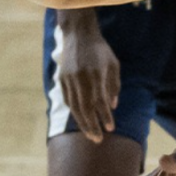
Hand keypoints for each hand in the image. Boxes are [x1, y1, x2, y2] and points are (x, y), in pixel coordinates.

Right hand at [54, 10, 120, 142]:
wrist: (78, 34)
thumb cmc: (100, 51)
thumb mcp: (113, 65)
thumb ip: (113, 86)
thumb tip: (112, 106)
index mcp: (95, 75)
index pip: (99, 101)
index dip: (104, 116)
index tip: (110, 128)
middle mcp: (80, 78)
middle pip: (84, 108)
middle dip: (91, 126)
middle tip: (98, 140)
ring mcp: (68, 79)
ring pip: (73, 106)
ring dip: (81, 122)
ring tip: (89, 134)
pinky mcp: (61, 79)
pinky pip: (67, 100)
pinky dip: (74, 111)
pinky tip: (80, 120)